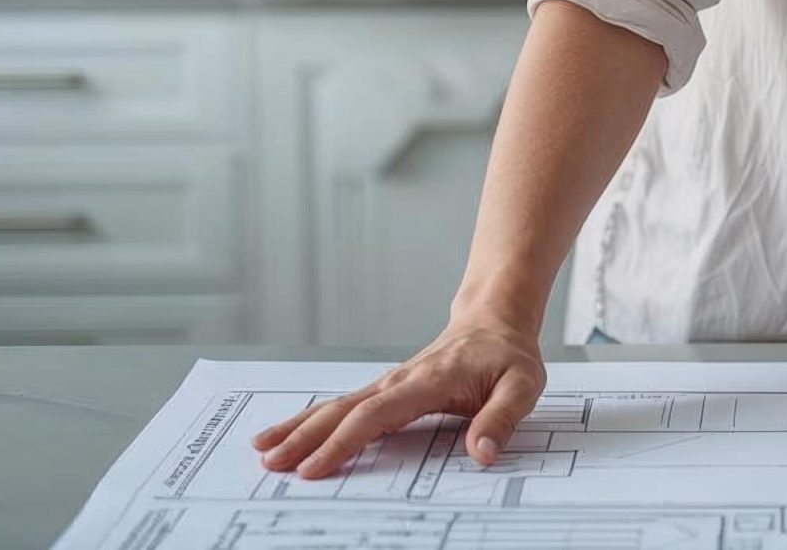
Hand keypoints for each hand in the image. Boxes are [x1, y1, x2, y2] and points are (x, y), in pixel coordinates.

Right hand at [250, 315, 545, 477]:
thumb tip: (483, 453)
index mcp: (429, 381)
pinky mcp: (386, 388)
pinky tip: (290, 433)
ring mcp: (389, 382)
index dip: (344, 442)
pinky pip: (346, 405)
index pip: (377, 414)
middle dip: (306, 437)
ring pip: (337, 405)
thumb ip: (502, 418)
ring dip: (299, 427)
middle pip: (345, 410)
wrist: (495, 320)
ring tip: (263, 449)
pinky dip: (314, 420)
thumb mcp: (523, 385)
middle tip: (271, 463)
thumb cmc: (508, 356)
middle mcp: (400, 380)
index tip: (314, 466)